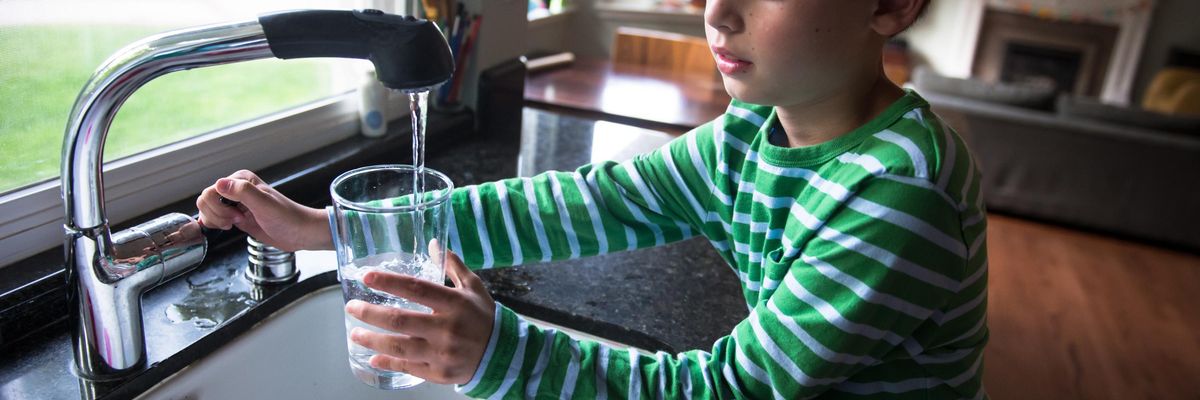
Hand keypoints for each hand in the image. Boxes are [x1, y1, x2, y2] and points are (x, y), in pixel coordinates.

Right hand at [195, 169, 330, 250]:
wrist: (300, 232)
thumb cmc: (287, 218)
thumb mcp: (265, 204)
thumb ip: (243, 192)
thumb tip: (219, 183)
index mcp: (241, 180)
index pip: (211, 191)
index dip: (219, 207)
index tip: (238, 215)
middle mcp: (235, 189)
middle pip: (205, 200)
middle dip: (216, 214)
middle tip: (237, 220)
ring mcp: (235, 203)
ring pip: (207, 210)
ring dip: (216, 220)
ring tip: (236, 223)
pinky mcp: (236, 216)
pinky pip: (214, 218)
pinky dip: (216, 224)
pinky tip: (230, 227)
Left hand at [346, 244, 494, 384]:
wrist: (501, 354)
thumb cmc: (483, 317)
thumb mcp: (474, 288)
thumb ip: (453, 266)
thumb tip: (433, 243)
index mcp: (454, 304)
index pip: (416, 289)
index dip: (389, 282)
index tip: (367, 277)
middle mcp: (447, 329)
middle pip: (400, 321)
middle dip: (370, 313)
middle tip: (351, 307)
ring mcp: (442, 353)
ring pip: (399, 348)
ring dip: (372, 341)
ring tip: (355, 333)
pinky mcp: (439, 373)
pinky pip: (408, 368)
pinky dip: (388, 363)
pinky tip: (373, 357)